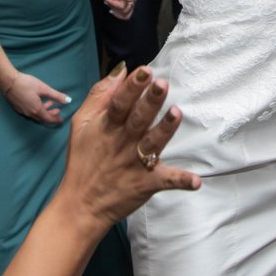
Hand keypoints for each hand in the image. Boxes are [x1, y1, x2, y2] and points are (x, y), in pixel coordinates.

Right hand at [0, 72, 71, 124]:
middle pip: (42, 118)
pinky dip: (37, 109)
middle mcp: (29, 113)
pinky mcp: (18, 108)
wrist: (8, 82)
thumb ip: (56, 96)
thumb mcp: (43, 88)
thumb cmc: (27, 84)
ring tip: (50, 103)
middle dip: (51, 115)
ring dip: (44, 111)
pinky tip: (38, 101)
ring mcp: (23, 111)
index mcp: (37, 110)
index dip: (56, 120)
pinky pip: (30, 112)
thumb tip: (68, 101)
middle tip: (58, 110)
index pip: (49, 119)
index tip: (62, 119)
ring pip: (36, 115)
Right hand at [56, 64, 200, 226]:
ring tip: (177, 113)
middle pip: (138, 119)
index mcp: (107, 127)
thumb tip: (122, 70)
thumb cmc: (82, 159)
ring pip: (153, 144)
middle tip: (162, 84)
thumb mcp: (81, 123)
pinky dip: (180, 181)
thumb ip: (100, 95)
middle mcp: (122, 143)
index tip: (144, 71)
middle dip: (150, 101)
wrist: (80, 205)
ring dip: (166, 129)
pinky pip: (165, 181)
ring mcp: (135, 164)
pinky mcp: (146, 184)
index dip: (131, 87)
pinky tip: (195, 181)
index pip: (119, 104)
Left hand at [97, 0, 137, 20]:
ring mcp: (131, 3)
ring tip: (110, 3)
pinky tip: (112, 9)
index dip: (114, 3)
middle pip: (125, 10)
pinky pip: (125, 16)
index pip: (124, 5)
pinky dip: (117, 14)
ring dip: (115, 10)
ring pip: (125, 15)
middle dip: (114, 6)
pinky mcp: (128, 7)